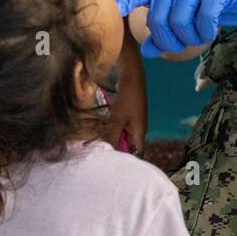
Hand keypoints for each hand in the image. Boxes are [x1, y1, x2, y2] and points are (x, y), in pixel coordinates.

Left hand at [108, 35, 146, 151]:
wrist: (131, 76)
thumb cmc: (127, 98)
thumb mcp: (117, 118)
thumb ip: (113, 135)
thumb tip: (108, 150)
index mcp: (139, 132)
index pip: (135, 151)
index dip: (125, 156)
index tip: (111, 159)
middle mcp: (138, 128)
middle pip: (127, 143)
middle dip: (114, 145)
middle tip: (99, 150)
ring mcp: (133, 120)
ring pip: (122, 134)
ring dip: (110, 135)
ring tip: (96, 139)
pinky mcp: (128, 113)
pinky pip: (120, 125)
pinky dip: (111, 126)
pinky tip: (100, 127)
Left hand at [114, 0, 236, 57]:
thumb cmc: (209, 5)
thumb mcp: (184, 19)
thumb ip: (165, 33)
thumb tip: (147, 52)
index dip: (124, 2)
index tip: (112, 9)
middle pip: (159, 21)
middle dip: (170, 42)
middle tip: (183, 45)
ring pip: (180, 22)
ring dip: (191, 38)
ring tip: (200, 36)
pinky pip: (203, 19)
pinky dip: (207, 31)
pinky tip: (211, 30)